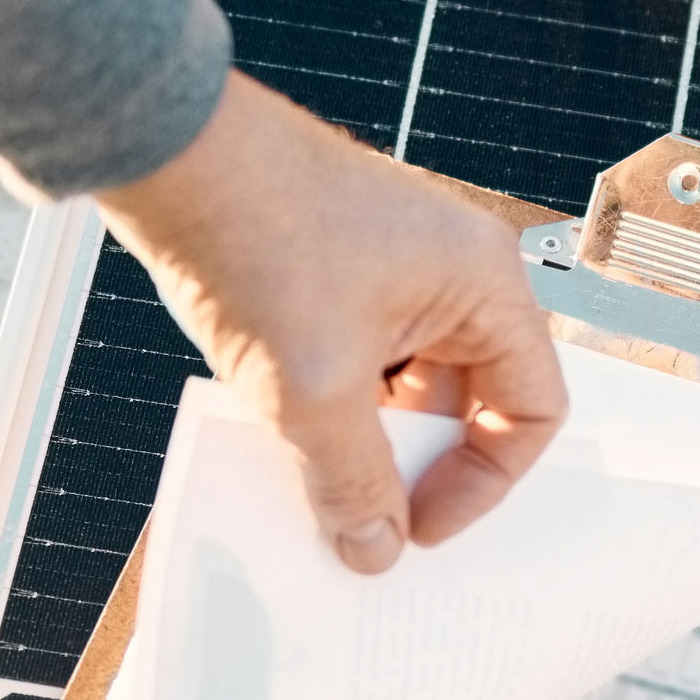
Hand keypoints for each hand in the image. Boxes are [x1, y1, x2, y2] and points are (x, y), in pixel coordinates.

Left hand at [94, 72, 566, 571]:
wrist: (167, 153)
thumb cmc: (257, 233)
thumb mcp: (313, 390)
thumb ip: (354, 482)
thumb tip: (374, 546)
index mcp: (484, 284)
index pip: (532, 409)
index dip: (485, 481)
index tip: (423, 525)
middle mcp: (453, 271)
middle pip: (469, 401)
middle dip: (419, 465)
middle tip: (368, 515)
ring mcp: (394, 267)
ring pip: (406, 385)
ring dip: (367, 438)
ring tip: (315, 474)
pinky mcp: (338, 270)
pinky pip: (360, 359)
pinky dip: (330, 403)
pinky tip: (283, 430)